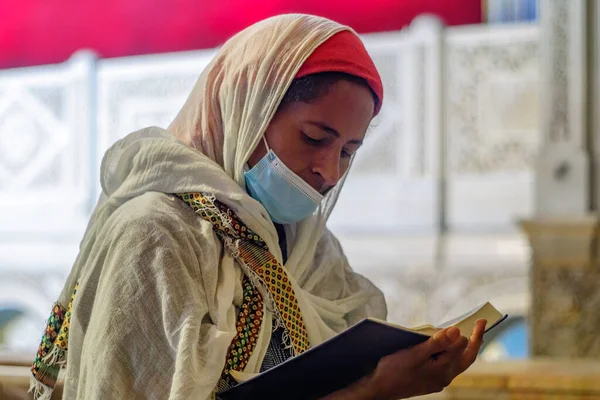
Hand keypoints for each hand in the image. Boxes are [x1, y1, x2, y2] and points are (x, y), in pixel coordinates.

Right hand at [323, 319, 486, 399]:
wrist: (378, 389)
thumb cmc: (393, 369)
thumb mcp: (415, 353)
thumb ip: (437, 343)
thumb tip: (457, 331)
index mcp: (443, 371)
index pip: (465, 350)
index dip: (474, 334)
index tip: (481, 320)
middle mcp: (444, 377)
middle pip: (466, 357)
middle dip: (475, 340)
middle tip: (480, 324)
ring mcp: (437, 380)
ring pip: (457, 362)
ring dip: (462, 348)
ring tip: (465, 333)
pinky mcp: (429, 380)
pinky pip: (446, 365)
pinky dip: (450, 353)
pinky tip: (444, 347)